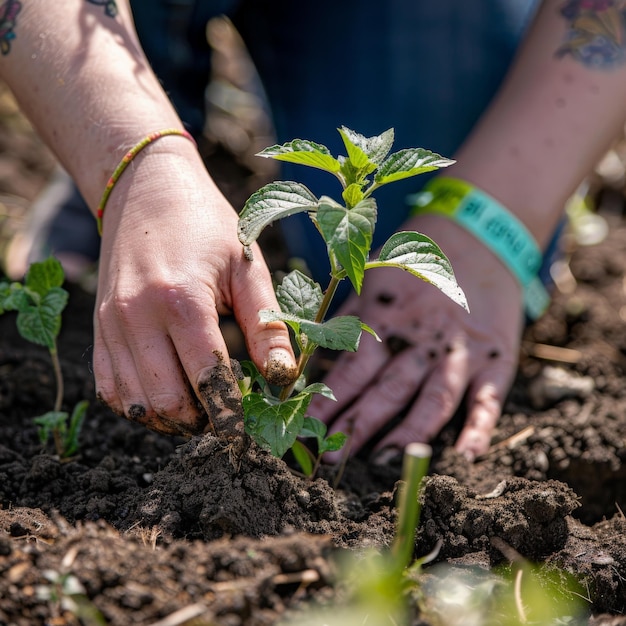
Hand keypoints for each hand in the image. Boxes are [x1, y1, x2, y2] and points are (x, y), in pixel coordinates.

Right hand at [93, 142, 295, 437]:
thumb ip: (267, 324)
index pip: (209, 379)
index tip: (248, 431)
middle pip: (168, 402)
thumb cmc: (206, 226)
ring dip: (171, 419)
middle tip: (227, 416)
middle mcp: (137, 316)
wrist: (145, 190)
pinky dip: (139, 405)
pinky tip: (167, 394)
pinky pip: (110, 390)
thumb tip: (284, 376)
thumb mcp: (247, 267)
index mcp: (182, 299)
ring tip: (201, 408)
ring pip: (136, 404)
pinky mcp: (97, 328)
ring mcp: (110, 325)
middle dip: (202, 422)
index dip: (232, 413)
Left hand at [309, 213, 524, 461]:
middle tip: (330, 458)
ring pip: (433, 398)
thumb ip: (347, 323)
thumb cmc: (413, 266)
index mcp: (387, 320)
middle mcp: (422, 339)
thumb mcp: (373, 282)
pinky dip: (480, 429)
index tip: (305, 430)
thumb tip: (312, 363)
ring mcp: (461, 351)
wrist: (479, 236)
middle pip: (388, 388)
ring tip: (381, 463)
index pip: (352, 369)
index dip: (328, 400)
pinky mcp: (496, 359)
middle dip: (357, 425)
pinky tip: (466, 458)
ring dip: (408, 433)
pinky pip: (489, 399)